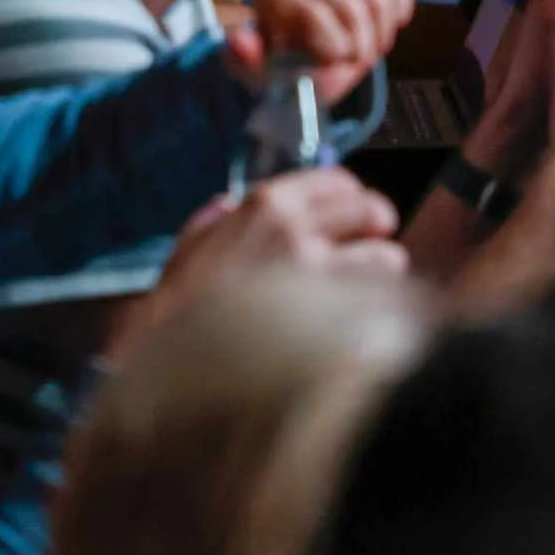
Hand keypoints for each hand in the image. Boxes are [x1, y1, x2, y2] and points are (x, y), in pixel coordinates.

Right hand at [121, 167, 404, 352]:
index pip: (337, 182)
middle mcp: (297, 230)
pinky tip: (361, 324)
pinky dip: (376, 312)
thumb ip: (209, 226)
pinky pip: (377, 306)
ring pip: (385, 258)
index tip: (357, 214)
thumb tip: (226, 204)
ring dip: (381, 273)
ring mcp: (317, 275)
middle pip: (370, 212)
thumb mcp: (184, 256)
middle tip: (376, 245)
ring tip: (368, 290)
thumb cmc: (172, 315)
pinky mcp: (333, 318)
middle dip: (377, 228)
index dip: (353, 197)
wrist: (168, 372)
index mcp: (265, 207)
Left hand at [228, 0, 418, 103]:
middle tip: (361, 60)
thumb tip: (242, 41)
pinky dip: (401, 2)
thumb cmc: (288, 68)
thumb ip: (247, 63)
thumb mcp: (264, 77)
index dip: (335, 43)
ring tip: (373, 46)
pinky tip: (396, 19)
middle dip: (363, 42)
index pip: (315, 12)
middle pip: (351, 6)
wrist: (316, 55)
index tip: (337, 62)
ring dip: (383, 30)